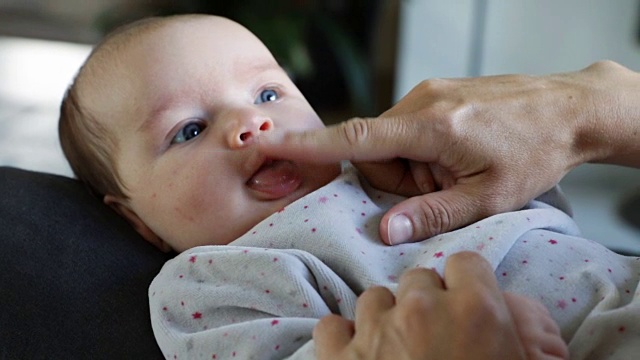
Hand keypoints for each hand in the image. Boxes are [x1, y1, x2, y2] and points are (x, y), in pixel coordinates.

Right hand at [259, 61, 639, 243]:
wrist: (569, 108)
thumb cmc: (534, 151)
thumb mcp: (487, 197)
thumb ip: (432, 213)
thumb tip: (385, 230)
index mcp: (430, 127)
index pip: (356, 137)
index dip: (310, 144)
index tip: (272, 144)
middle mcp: (421, 102)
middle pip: (376, 153)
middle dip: (399, 180)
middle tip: (444, 187)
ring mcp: (428, 94)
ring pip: (392, 143)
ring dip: (414, 166)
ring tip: (458, 170)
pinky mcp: (435, 94)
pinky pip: (408, 129)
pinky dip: (422, 151)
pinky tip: (458, 155)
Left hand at [313, 252, 561, 359]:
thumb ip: (526, 338)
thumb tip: (515, 316)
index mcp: (476, 311)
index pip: (467, 263)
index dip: (467, 285)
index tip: (466, 305)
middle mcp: (422, 310)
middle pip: (419, 279)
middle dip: (427, 302)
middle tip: (434, 338)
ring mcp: (374, 332)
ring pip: (375, 298)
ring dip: (385, 319)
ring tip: (396, 351)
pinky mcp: (337, 359)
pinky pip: (333, 326)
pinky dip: (343, 339)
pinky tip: (357, 358)